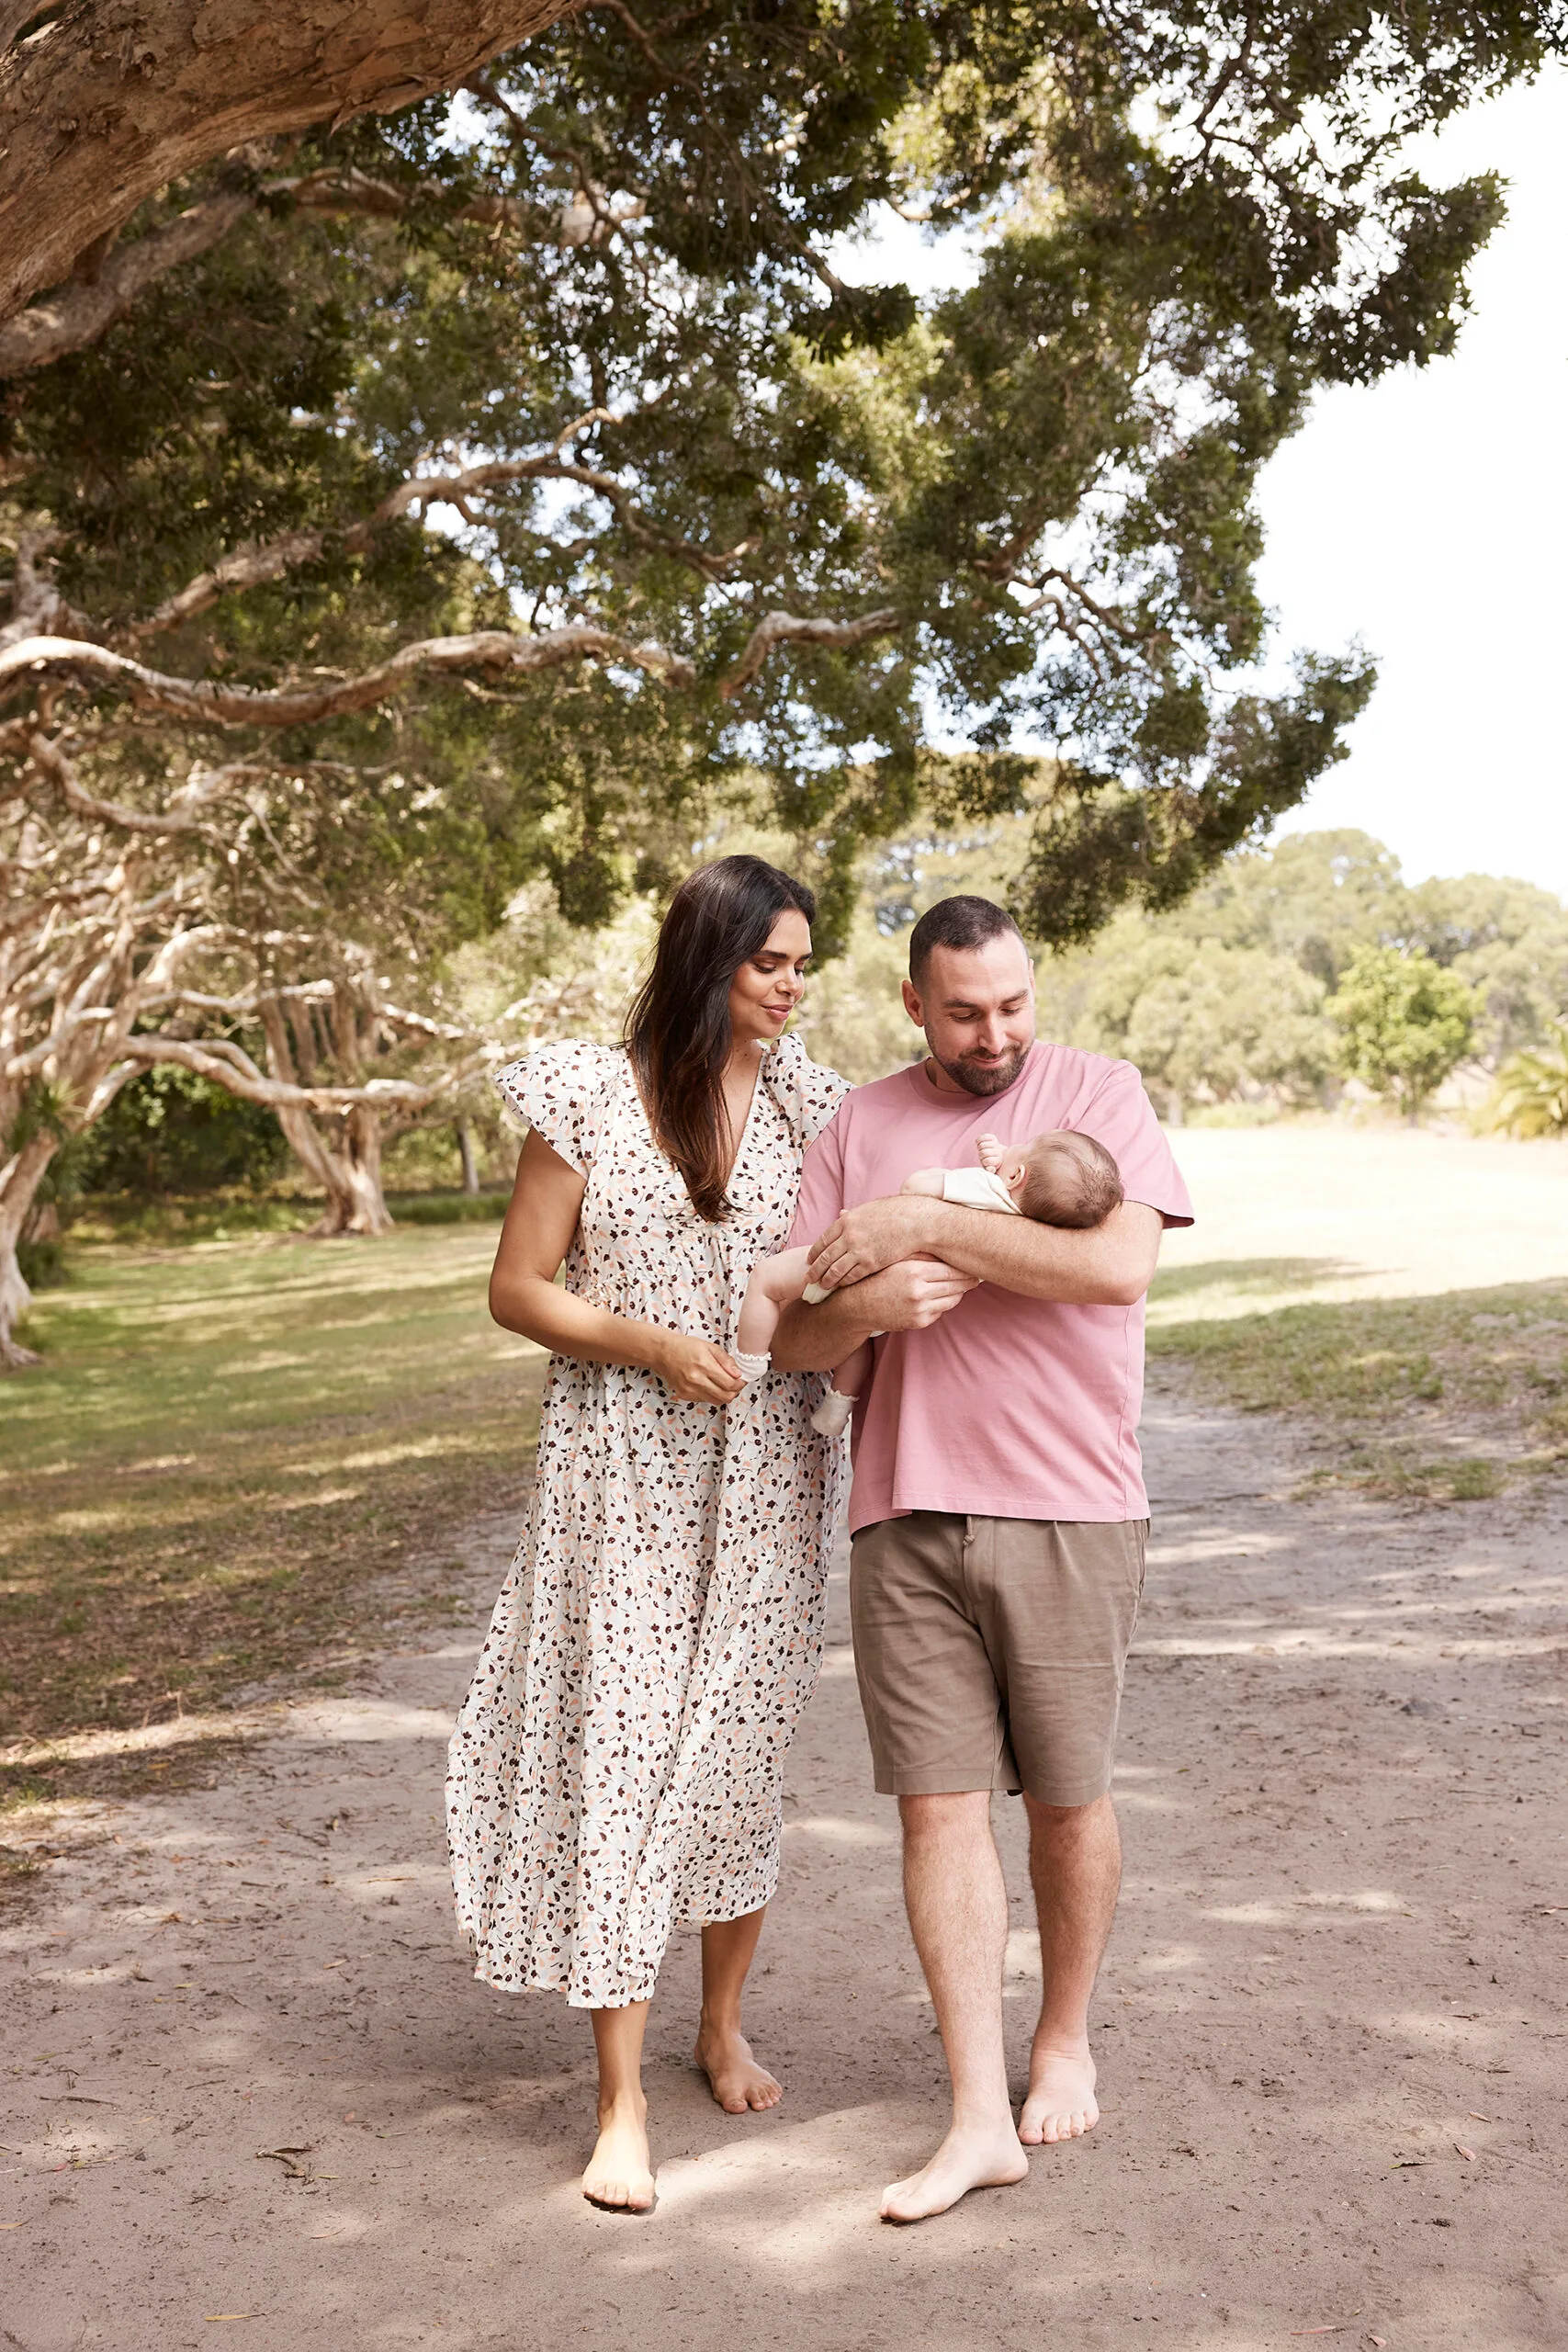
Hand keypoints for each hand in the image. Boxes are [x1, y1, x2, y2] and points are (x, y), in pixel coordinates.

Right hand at [653, 1331, 745, 1402]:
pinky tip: (709, 1384)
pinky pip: (705, 1400)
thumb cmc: (685, 1347)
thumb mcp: (709, 1346)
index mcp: (704, 1365)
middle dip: (734, 1391)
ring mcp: (690, 1390)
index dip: (740, 1384)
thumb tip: (738, 1373)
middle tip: (735, 1384)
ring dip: (723, 1394)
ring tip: (723, 1384)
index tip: (741, 1380)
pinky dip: (711, 1395)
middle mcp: (696, 1380)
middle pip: (725, 1396)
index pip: (730, 1384)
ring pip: (716, 1401)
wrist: (663, 1353)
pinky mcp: (685, 1395)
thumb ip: (725, 1360)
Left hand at [807, 1195, 935, 1290]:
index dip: (814, 1252)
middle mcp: (848, 1236)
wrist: (916, 1222)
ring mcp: (859, 1251)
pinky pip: (852, 1276)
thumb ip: (852, 1215)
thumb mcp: (869, 1209)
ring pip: (835, 1270)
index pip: (823, 1240)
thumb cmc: (896, 1213)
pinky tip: (841, 1286)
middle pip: (825, 1257)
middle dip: (814, 1269)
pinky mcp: (871, 1264)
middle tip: (808, 1278)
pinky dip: (844, 1282)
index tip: (810, 1260)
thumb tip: (841, 1213)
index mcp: (846, 1221)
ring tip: (822, 1286)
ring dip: (826, 1279)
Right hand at [854, 1255, 977, 1331]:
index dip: (965, 1266)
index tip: (973, 1262)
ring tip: (960, 1284)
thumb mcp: (896, 1258)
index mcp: (914, 1271)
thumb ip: (921, 1252)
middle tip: (977, 1274)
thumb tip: (948, 1244)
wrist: (856, 1305)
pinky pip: (941, 1311)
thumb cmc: (876, 1275)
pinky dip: (942, 1303)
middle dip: (969, 1280)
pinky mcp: (918, 1322)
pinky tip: (939, 1295)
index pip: (952, 1268)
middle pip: (958, 1285)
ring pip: (953, 1299)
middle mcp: (918, 1291)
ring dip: (958, 1292)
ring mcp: (919, 1309)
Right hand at [976, 1132, 1003, 1172]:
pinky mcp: (993, 1138)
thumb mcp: (991, 1169)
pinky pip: (984, 1136)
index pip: (987, 1161)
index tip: (987, 1161)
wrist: (999, 1155)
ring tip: (982, 1150)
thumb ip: (990, 1170)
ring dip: (980, 1147)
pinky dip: (980, 1139)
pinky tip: (979, 1142)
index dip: (985, 1161)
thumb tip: (990, 1168)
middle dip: (981, 1154)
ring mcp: (996, 1144)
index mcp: (998, 1160)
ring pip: (982, 1145)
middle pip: (983, 1152)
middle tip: (983, 1155)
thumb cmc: (992, 1164)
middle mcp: (998, 1151)